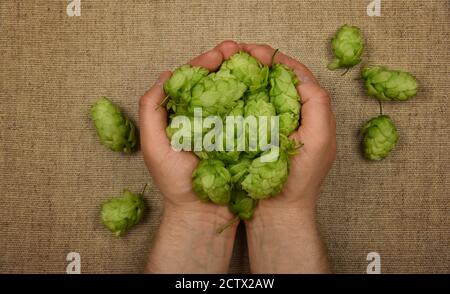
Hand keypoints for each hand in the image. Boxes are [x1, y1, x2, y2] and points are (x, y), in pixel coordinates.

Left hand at [140, 41, 242, 272]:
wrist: (202, 214)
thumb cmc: (176, 183)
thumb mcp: (154, 146)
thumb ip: (152, 110)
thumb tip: (167, 75)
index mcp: (180, 114)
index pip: (191, 81)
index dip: (204, 64)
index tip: (218, 54)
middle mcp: (201, 117)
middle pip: (213, 82)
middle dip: (226, 63)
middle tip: (240, 50)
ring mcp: (221, 127)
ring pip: (231, 95)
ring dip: (241, 76)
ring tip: (253, 61)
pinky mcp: (239, 139)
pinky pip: (246, 114)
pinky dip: (253, 99)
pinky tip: (261, 87)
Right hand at [238, 43, 334, 272]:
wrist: (279, 212)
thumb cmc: (300, 180)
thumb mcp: (318, 140)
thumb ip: (317, 105)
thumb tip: (301, 77)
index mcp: (313, 112)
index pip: (296, 75)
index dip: (277, 60)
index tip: (254, 51)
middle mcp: (296, 115)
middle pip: (279, 79)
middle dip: (260, 63)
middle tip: (238, 53)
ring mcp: (277, 125)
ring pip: (264, 91)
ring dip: (249, 77)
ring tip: (231, 65)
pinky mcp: (260, 136)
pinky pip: (252, 109)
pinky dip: (241, 96)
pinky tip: (228, 91)